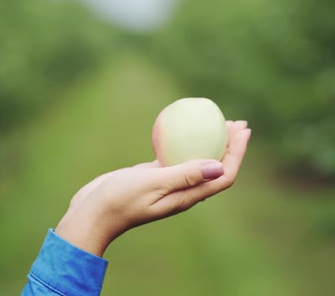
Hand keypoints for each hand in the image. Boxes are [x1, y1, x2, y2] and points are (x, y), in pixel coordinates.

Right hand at [55, 121, 250, 256]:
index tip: (243, 130)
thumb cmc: (120, 200)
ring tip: (217, 121)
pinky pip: (177, 156)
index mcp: (188, 196)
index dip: (238, 152)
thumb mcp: (153, 183)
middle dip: (231, 145)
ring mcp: (170, 184)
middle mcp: (184, 191)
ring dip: (212, 142)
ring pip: (199, 160)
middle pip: (217, 167)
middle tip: (237, 121)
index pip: (224, 175)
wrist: (92, 213)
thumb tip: (218, 166)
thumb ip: (184, 175)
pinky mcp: (156, 176)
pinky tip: (182, 127)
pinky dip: (186, 142)